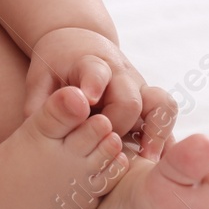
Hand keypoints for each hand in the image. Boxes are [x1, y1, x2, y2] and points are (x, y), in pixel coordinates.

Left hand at [23, 26, 176, 161]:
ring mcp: (140, 89)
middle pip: (129, 99)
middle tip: (105, 146)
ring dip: (156, 132)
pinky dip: (166, 140)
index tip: (89, 97)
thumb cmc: (56, 67)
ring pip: (162, 105)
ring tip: (146, 159)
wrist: (80, 44)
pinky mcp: (150, 104)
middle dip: (118, 124)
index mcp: (90, 63)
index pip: (96, 71)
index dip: (94, 83)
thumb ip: (41, 103)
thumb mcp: (41, 78)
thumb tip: (41, 130)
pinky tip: (158, 164)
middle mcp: (121, 74)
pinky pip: (167, 122)